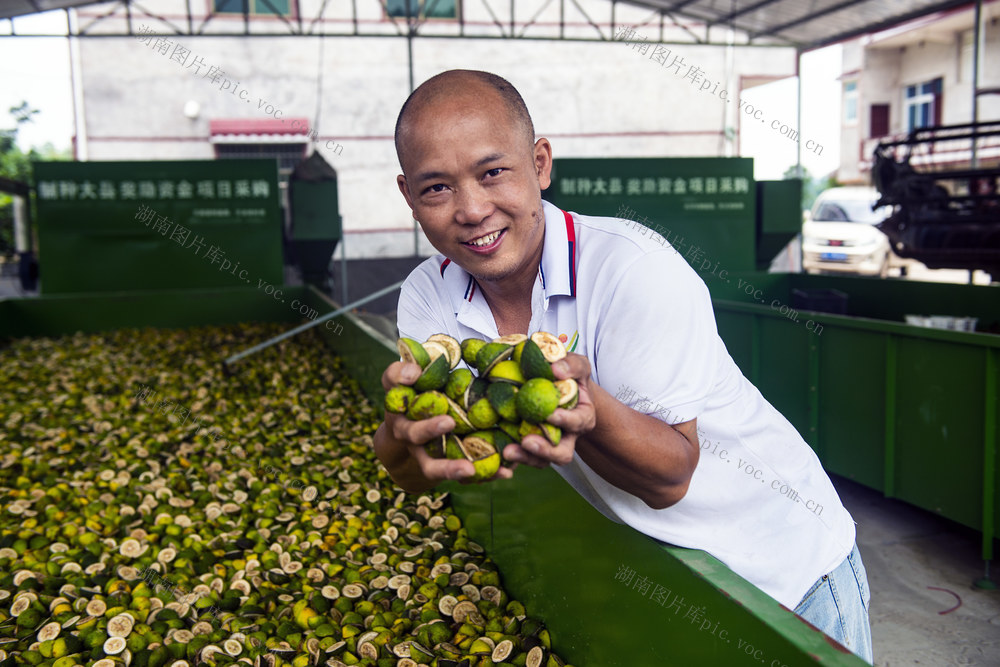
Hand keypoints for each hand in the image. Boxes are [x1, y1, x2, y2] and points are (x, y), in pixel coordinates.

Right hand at [378, 361, 513, 484]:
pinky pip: (463, 476)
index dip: (401, 382)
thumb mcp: (404, 382)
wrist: (413, 433)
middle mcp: (410, 435)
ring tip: (469, 469)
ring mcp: (427, 454)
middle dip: (429, 429)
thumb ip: (403, 372)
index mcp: (400, 408)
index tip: (415, 374)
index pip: (395, 392)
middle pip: (414, 435)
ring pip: (433, 467)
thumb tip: (414, 371)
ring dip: (450, 469)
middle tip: (448, 421)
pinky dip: (484, 475)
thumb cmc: (414, 399)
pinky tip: (504, 472)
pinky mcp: (449, 467)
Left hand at [502, 353, 596, 467]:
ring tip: (508, 451)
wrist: (559, 388)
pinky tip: (500, 451)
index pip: (577, 422)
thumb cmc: (570, 377)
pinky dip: (513, 458)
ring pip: (542, 461)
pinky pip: (524, 458)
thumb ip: (572, 365)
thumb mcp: (577, 365)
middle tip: (527, 441)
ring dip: (525, 457)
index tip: (549, 414)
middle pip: (562, 453)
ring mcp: (550, 445)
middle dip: (545, 450)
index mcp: (582, 416)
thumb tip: (556, 370)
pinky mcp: (532, 448)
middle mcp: (568, 436)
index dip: (565, 421)